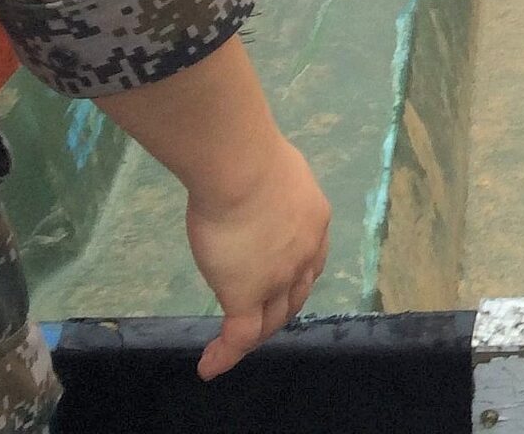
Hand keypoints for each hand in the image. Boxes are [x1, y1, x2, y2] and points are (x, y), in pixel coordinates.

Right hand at [181, 136, 331, 378]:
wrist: (241, 168)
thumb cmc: (249, 157)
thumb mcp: (271, 168)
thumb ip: (267, 185)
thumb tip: (247, 178)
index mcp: (314, 219)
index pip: (310, 260)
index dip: (296, 275)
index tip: (281, 283)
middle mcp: (305, 253)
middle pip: (295, 294)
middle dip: (279, 310)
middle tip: (259, 321)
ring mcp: (279, 278)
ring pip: (271, 319)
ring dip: (255, 335)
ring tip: (233, 347)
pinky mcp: (247, 294)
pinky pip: (239, 335)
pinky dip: (225, 354)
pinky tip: (209, 366)